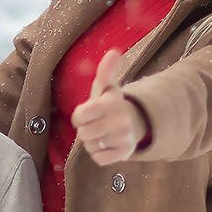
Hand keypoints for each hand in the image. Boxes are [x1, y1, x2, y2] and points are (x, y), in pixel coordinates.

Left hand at [69, 49, 147, 166]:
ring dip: (93, 142)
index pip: (80, 116)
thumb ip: (105, 71)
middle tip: (96, 124)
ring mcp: (124, 137)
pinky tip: (108, 144)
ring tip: (103, 132)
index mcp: (112, 102)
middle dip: (86, 130)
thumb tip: (114, 52)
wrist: (132, 122)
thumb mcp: (105, 87)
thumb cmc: (109, 104)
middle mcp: (121, 119)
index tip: (87, 113)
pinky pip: (99, 159)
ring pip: (91, 146)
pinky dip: (99, 154)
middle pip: (83, 134)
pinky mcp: (125, 153)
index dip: (79, 117)